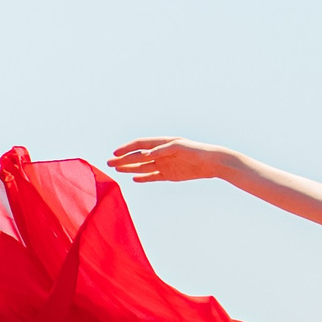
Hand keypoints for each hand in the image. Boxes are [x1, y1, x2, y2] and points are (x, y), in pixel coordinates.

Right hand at [108, 137, 232, 183]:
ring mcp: (164, 164)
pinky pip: (153, 176)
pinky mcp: (170, 175)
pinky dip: (144, 177)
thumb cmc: (197, 151)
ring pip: (143, 166)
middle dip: (124, 160)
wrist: (212, 163)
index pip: (140, 145)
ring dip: (130, 168)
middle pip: (138, 157)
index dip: (127, 149)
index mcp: (162, 143)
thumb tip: (145, 155)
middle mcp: (161, 153)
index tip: (115, 153)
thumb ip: (162, 150)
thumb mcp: (179, 148)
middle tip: (109, 163)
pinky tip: (134, 178)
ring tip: (117, 170)